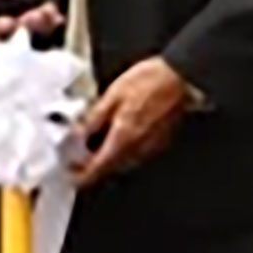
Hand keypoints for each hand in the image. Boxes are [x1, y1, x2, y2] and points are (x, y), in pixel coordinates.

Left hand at [73, 56, 192, 187]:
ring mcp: (151, 146)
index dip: (81, 175)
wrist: (181, 76)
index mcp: (123, 140)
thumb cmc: (150, 81)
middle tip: (78, 154)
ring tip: (94, 139)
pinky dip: (121, 147)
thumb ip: (94, 119)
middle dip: (92, 165)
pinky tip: (116, 130)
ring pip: (122, 161)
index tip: (71, 173)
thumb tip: (80, 133)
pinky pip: (135, 151)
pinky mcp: (160, 140)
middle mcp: (138, 149)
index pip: (97, 170)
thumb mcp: (112, 96)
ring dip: (107, 155)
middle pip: (109, 168)